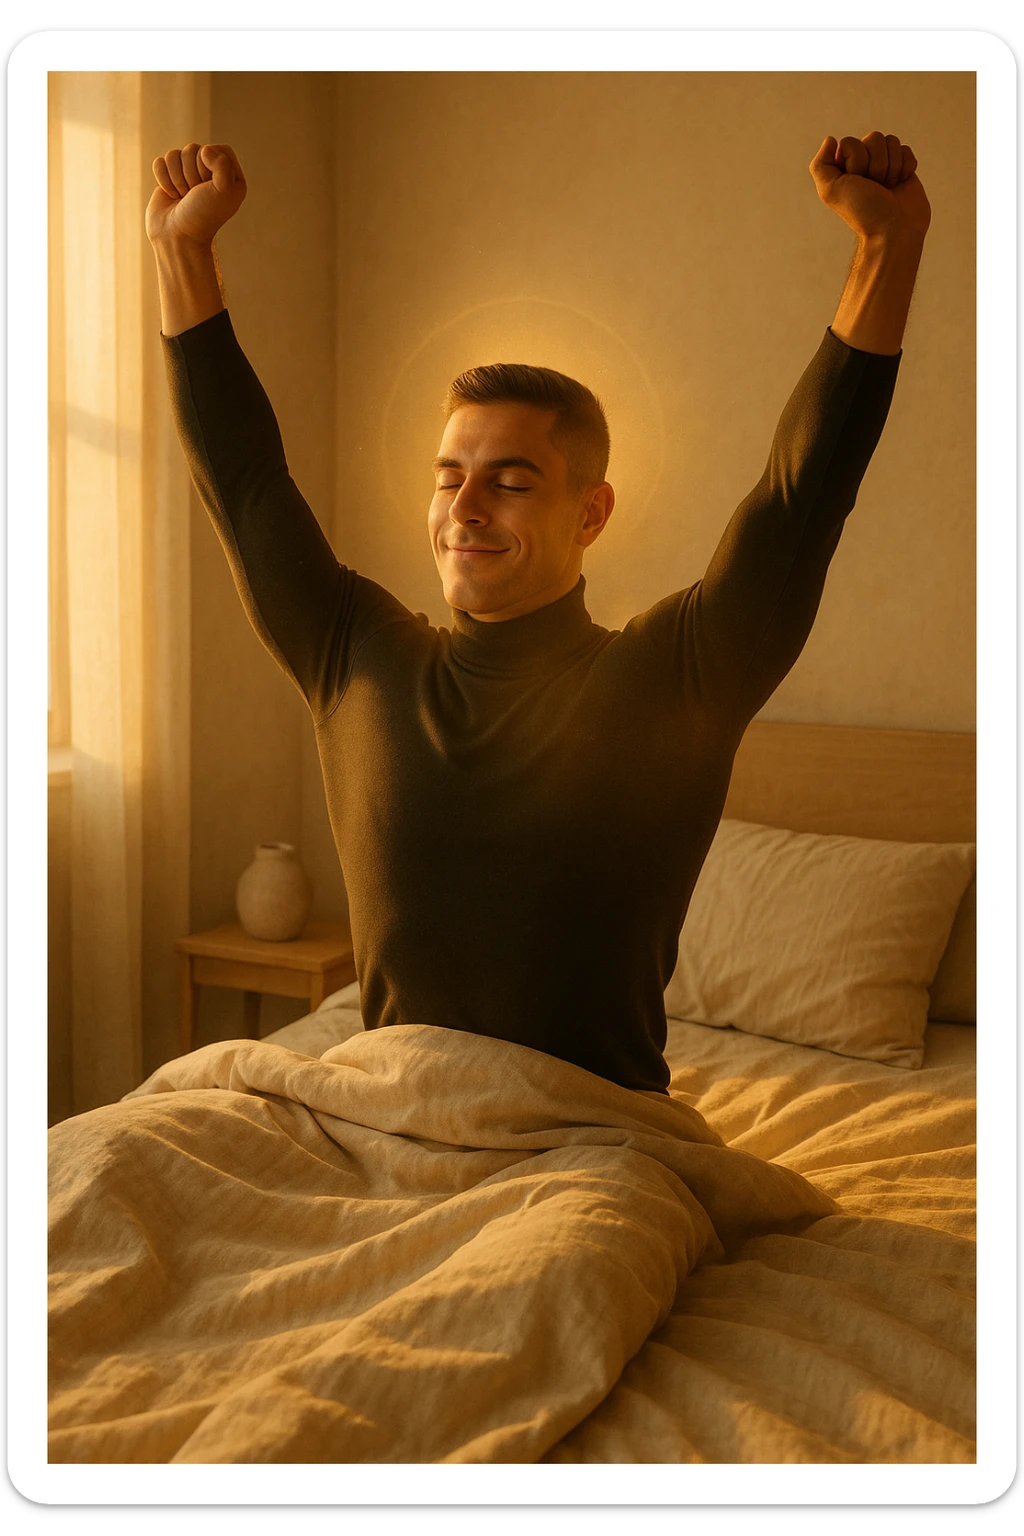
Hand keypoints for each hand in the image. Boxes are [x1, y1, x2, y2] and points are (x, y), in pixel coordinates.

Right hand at [146, 143, 246, 247]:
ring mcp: (188, 174)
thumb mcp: (222, 192)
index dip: (210, 162)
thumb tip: (205, 149)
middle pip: (194, 149)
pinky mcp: (169, 177)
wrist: (177, 236)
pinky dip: (164, 179)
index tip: (209, 184)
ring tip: (184, 197)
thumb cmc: (202, 217)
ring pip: (175, 154)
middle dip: (192, 174)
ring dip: (177, 178)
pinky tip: (171, 196)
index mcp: (230, 177)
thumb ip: (222, 165)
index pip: (220, 149)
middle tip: (195, 195)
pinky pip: (161, 161)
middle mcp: (210, 173)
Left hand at [810, 133, 930, 240]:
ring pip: (892, 142)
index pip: (851, 142)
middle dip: (876, 165)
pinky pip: (906, 150)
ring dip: (891, 168)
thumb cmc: (862, 212)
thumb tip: (830, 140)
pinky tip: (899, 185)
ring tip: (887, 188)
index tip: (857, 183)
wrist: (893, 230)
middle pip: (874, 138)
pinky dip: (905, 168)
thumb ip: (821, 165)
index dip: (856, 161)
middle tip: (874, 187)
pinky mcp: (903, 167)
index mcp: (844, 166)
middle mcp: (863, 163)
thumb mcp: (830, 190)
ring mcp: (884, 164)